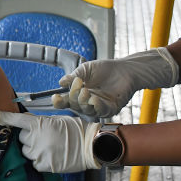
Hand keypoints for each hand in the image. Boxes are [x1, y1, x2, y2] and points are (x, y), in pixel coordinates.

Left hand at [0, 111, 100, 172]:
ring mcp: (39, 153)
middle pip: (21, 138)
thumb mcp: (55, 120)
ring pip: (26, 152)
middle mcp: (35, 138)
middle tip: (43, 138)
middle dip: (28, 138)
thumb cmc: (75, 130)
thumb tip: (26, 123)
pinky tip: (51, 156)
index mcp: (38, 124)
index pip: (16, 120)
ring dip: (33, 150)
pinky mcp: (44, 165)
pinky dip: (40, 161)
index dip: (4, 118)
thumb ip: (39, 123)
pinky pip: (34, 163)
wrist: (90, 146)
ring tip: (48, 148)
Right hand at [51, 47, 178, 116]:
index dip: (59, 102)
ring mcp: (98, 107)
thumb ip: (74, 76)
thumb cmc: (105, 69)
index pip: (66, 101)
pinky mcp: (111, 109)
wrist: (125, 69)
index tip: (55, 97)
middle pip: (74, 106)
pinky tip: (95, 99)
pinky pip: (101, 112)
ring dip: (84, 102)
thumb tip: (61, 83)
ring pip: (86, 110)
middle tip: (79, 85)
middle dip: (74, 97)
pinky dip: (96, 106)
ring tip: (86, 91)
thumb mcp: (86, 69)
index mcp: (78, 94)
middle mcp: (87, 102)